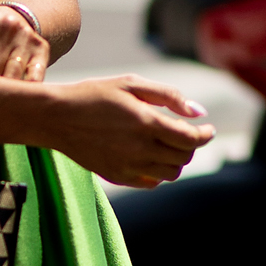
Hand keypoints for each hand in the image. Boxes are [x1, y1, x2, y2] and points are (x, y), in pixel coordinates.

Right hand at [43, 74, 213, 186]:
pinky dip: (158, 173)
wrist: (57, 117)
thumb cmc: (95, 94)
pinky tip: (150, 157)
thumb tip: (198, 112)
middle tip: (186, 134)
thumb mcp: (131, 83)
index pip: (191, 139)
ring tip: (168, 145)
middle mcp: (140, 149)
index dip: (205, 135)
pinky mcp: (117, 177)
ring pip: (170, 173)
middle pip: (183, 157)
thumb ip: (168, 96)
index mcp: (146, 123)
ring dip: (176, 160)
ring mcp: (128, 166)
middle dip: (191, 145)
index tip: (208, 129)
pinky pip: (150, 182)